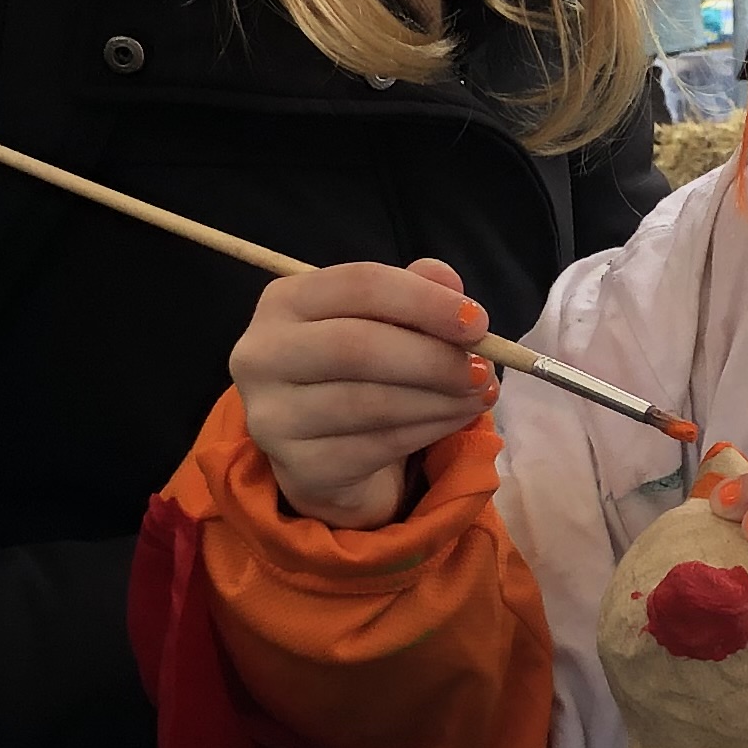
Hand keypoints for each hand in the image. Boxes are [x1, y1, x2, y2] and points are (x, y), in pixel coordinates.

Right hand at [225, 258, 494, 531]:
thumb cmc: (357, 368)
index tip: (477, 321)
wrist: (324, 450)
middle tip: (484, 368)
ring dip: (440, 399)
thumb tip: (448, 281)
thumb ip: (414, 290)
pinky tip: (454, 419)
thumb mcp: (384, 320)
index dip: (424, 301)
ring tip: (479, 394)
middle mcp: (263, 354)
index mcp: (284, 301)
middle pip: (358, 346)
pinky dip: (428, 430)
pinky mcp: (299, 467)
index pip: (359, 285)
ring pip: (370, 402)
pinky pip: (377, 446)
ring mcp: (272, 416)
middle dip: (434, 357)